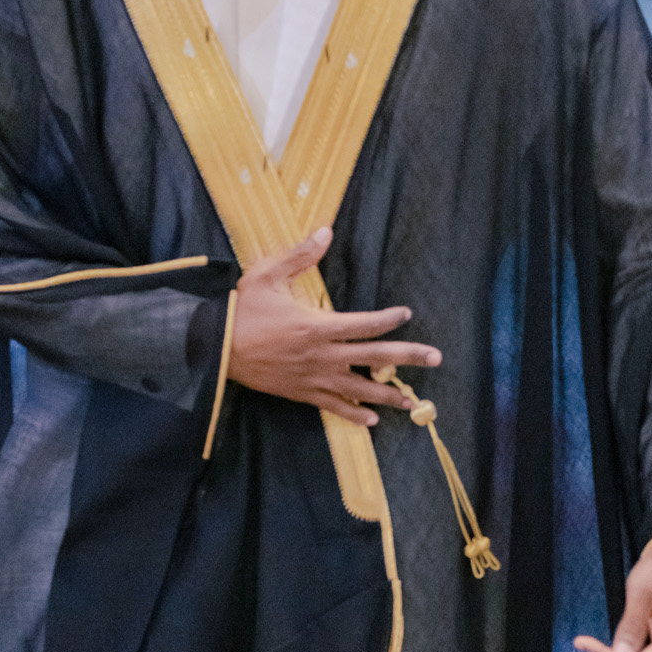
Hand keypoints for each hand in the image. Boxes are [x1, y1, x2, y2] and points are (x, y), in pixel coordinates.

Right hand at [228, 225, 440, 426]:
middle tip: (435, 358)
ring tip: (412, 402)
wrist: (216, 347)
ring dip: (388, 395)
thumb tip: (326, 230)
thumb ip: (301, 255)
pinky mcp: (302, 393)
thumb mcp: (268, 275)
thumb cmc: (242, 310)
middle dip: (408, 357)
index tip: (406, 314)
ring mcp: (314, 378)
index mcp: (318, 326)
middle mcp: (322, 355)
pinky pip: (334, 407)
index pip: (365, 325)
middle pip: (375, 358)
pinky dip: (354, 414)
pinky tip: (371, 420)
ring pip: (360, 389)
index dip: (389, 320)